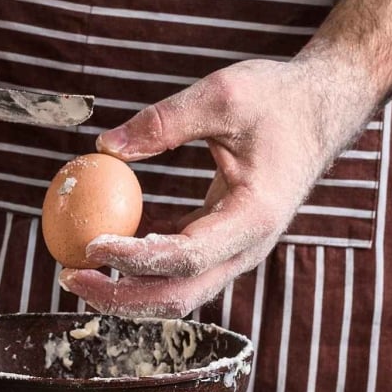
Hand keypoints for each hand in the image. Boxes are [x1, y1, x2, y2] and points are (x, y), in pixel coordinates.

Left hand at [60, 56, 376, 317]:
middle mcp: (248, 248)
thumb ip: (164, 120)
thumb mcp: (223, 95)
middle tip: (69, 275)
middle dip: (120, 296)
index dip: (134, 257)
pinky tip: (105, 239)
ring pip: (177, 291)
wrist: (322, 110)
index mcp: (254, 217)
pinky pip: (178, 267)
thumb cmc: (278, 98)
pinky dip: (140, 263)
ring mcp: (236, 251)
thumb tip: (105, 146)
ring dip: (125, 288)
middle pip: (178, 295)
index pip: (186, 256)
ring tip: (77, 268)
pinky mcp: (223, 243)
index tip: (90, 244)